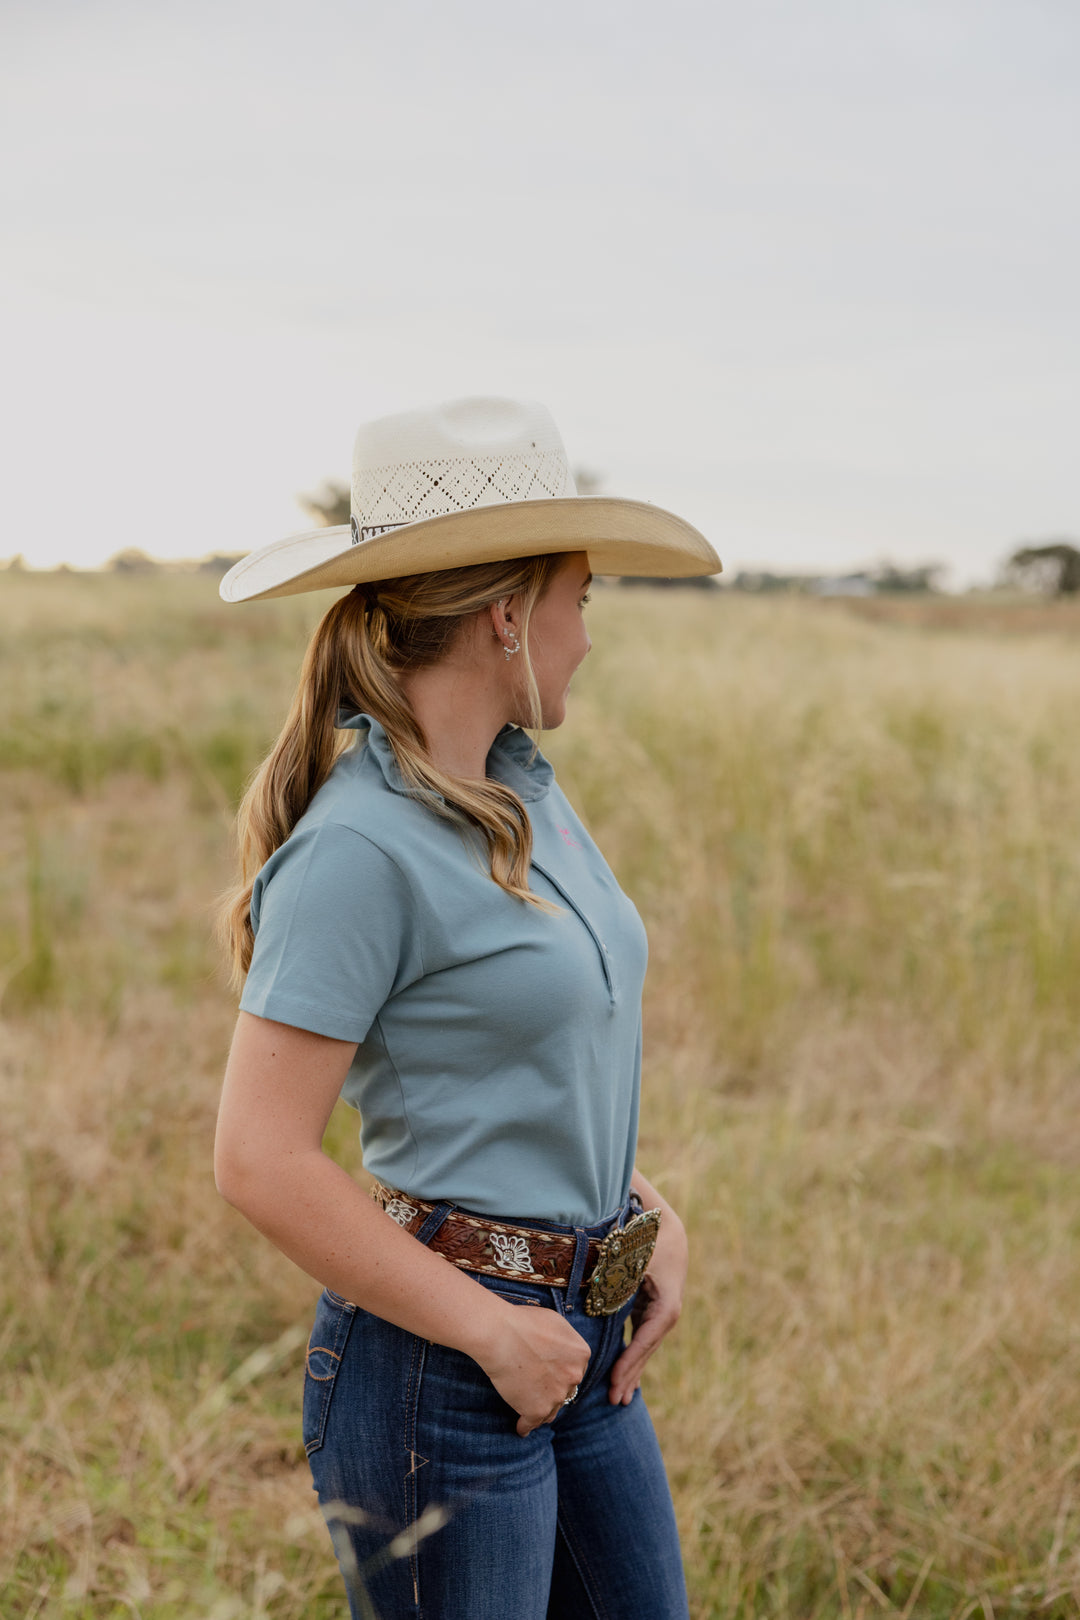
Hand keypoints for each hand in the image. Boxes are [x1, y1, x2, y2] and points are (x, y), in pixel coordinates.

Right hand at [477, 1300, 590, 1436]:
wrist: (501, 1334)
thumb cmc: (523, 1322)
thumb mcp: (557, 1323)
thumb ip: (567, 1342)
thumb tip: (567, 1353)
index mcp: (581, 1354)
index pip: (575, 1369)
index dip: (560, 1369)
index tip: (546, 1368)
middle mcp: (574, 1377)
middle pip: (566, 1390)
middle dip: (554, 1388)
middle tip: (536, 1385)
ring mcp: (556, 1396)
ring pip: (552, 1409)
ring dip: (542, 1409)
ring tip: (529, 1407)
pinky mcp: (537, 1410)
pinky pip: (532, 1424)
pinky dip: (525, 1426)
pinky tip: (521, 1428)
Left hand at [607, 1194, 687, 1405]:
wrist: (665, 1222)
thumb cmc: (647, 1235)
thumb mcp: (633, 1255)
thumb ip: (618, 1278)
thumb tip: (598, 1299)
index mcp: (667, 1303)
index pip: (646, 1340)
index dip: (631, 1363)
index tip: (615, 1383)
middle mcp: (667, 1310)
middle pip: (647, 1349)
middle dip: (631, 1375)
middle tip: (614, 1401)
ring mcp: (660, 1309)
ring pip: (645, 1346)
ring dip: (633, 1371)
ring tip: (620, 1398)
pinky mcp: (651, 1305)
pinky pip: (642, 1336)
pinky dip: (633, 1355)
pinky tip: (626, 1375)